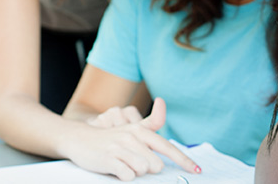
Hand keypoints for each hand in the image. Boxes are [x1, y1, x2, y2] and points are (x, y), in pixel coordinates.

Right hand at [65, 98, 200, 180]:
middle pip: (155, 164)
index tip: (197, 170)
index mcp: (141, 130)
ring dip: (135, 172)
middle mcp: (133, 137)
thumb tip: (162, 102)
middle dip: (147, 168)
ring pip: (142, 170)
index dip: (184, 160)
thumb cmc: (112, 138)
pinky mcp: (109, 159)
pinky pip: (127, 176)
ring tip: (123, 164)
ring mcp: (120, 148)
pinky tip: (116, 169)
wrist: (80, 139)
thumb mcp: (133, 128)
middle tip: (133, 162)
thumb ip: (152, 122)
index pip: (167, 147)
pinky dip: (124, 176)